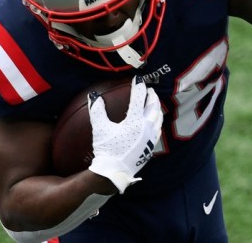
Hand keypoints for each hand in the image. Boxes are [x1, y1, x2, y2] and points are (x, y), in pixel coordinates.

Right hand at [87, 76, 162, 193]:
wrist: (114, 172)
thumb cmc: (106, 150)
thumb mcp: (100, 129)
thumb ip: (97, 110)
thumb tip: (93, 96)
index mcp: (135, 122)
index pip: (139, 99)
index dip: (138, 87)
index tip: (138, 79)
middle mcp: (146, 128)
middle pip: (154, 107)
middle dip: (152, 96)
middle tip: (149, 90)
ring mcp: (150, 138)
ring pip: (159, 118)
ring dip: (157, 108)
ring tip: (154, 103)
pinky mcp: (150, 147)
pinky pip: (158, 130)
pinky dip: (158, 121)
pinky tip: (154, 122)